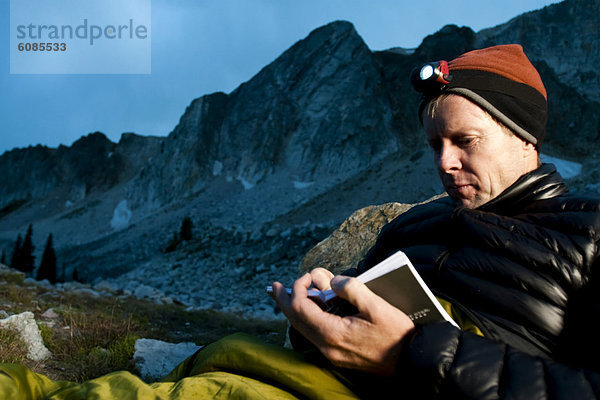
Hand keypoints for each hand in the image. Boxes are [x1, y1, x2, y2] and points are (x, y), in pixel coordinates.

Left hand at [271, 271, 414, 375]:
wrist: (410, 363)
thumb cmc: (397, 335)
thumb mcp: (377, 306)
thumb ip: (352, 289)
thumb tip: (332, 282)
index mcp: (333, 333)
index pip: (300, 307)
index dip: (299, 287)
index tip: (309, 274)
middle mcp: (327, 346)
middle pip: (295, 320)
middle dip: (284, 300)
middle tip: (274, 286)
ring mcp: (331, 353)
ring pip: (303, 329)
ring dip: (295, 309)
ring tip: (289, 294)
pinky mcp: (338, 355)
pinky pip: (314, 334)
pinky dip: (308, 319)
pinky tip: (313, 309)